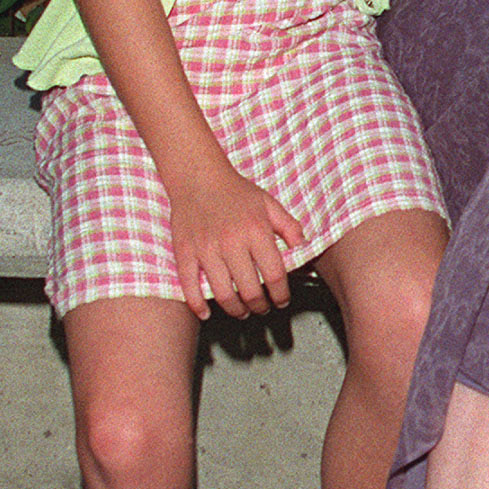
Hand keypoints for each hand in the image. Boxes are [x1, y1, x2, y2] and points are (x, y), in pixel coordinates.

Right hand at [167, 161, 305, 321]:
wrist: (198, 176)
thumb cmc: (236, 191)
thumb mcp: (269, 204)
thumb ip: (290, 227)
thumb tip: (304, 248)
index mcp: (256, 231)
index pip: (274, 275)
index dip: (281, 294)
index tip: (282, 301)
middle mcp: (232, 242)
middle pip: (250, 290)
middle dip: (260, 306)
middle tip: (263, 308)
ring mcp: (206, 249)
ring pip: (222, 294)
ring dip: (235, 310)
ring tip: (242, 311)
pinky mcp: (185, 252)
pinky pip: (189, 286)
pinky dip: (197, 304)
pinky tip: (205, 313)